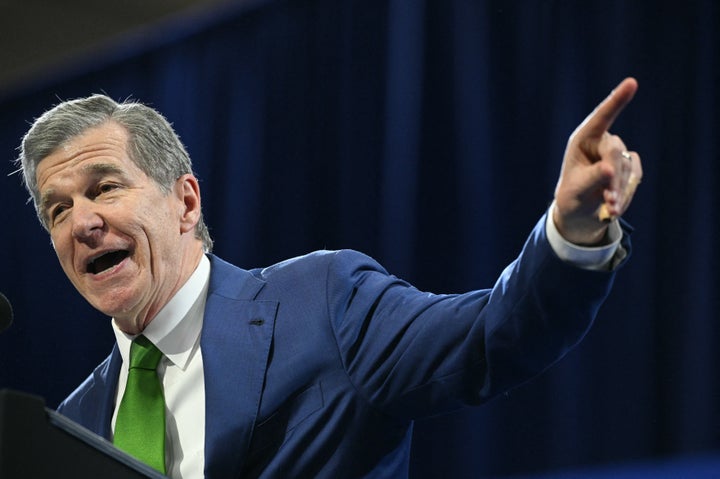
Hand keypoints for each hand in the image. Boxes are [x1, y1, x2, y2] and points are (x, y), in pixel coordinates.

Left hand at [553, 77, 642, 244]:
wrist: (581, 211)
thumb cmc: (572, 196)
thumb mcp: (576, 190)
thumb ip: (592, 178)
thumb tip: (611, 170)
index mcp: (583, 139)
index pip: (601, 117)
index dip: (617, 100)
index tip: (632, 82)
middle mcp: (601, 142)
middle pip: (615, 152)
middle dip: (612, 179)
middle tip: (610, 201)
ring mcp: (617, 152)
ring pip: (627, 168)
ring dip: (619, 191)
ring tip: (609, 208)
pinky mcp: (630, 165)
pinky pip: (635, 177)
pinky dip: (626, 193)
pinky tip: (615, 206)